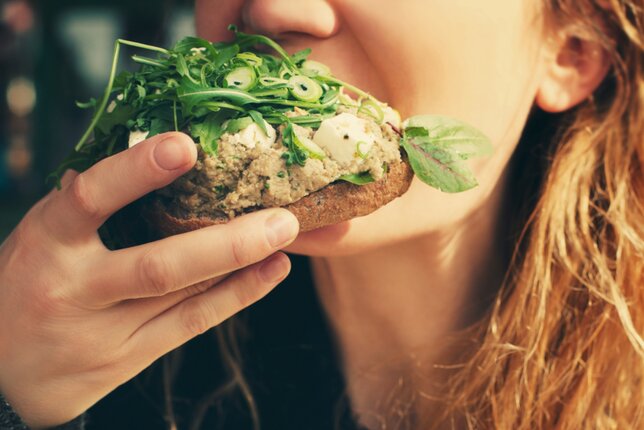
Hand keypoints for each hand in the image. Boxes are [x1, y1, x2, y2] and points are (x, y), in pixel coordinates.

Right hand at [0, 132, 298, 427]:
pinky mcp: (129, 358)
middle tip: (281, 217)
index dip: (135, 171)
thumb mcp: (40, 237)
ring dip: (243, 266)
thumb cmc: (24, 285)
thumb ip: (86, 207)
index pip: (90, 200)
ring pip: (184, 298)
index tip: (185, 146)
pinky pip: (192, 324)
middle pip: (158, 267)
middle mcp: (76, 289)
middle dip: (226, 243)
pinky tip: (271, 272)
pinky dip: (237, 296)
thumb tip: (141, 154)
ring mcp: (105, 332)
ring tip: (286, 236)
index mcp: (47, 243)